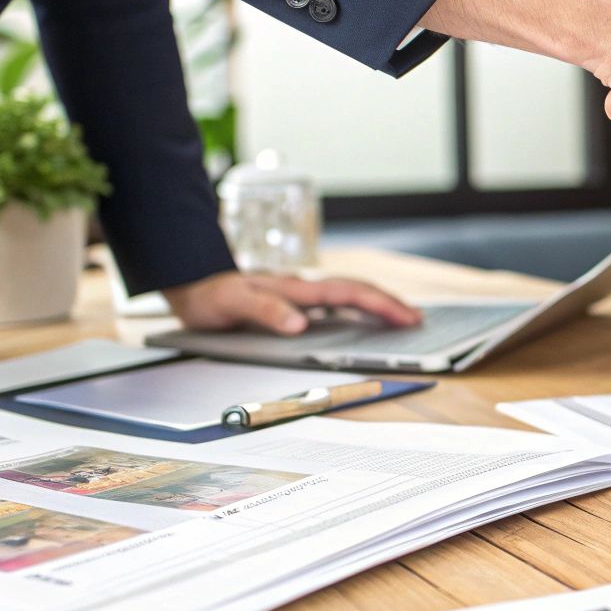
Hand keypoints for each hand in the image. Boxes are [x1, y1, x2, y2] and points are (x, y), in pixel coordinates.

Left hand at [162, 271, 421, 334]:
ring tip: (402, 318)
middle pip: (357, 290)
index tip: (405, 317)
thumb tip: (301, 324)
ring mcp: (302, 295)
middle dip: (389, 303)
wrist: (193, 286)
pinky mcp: (296, 302)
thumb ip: (267, 312)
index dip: (380, 304)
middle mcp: (304, 288)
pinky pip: (336, 303)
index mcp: (297, 288)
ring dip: (377, 304)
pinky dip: (358, 308)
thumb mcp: (234, 304)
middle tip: (417, 320)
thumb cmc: (213, 298)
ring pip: (350, 294)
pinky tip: (365, 319)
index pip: (348, 293)